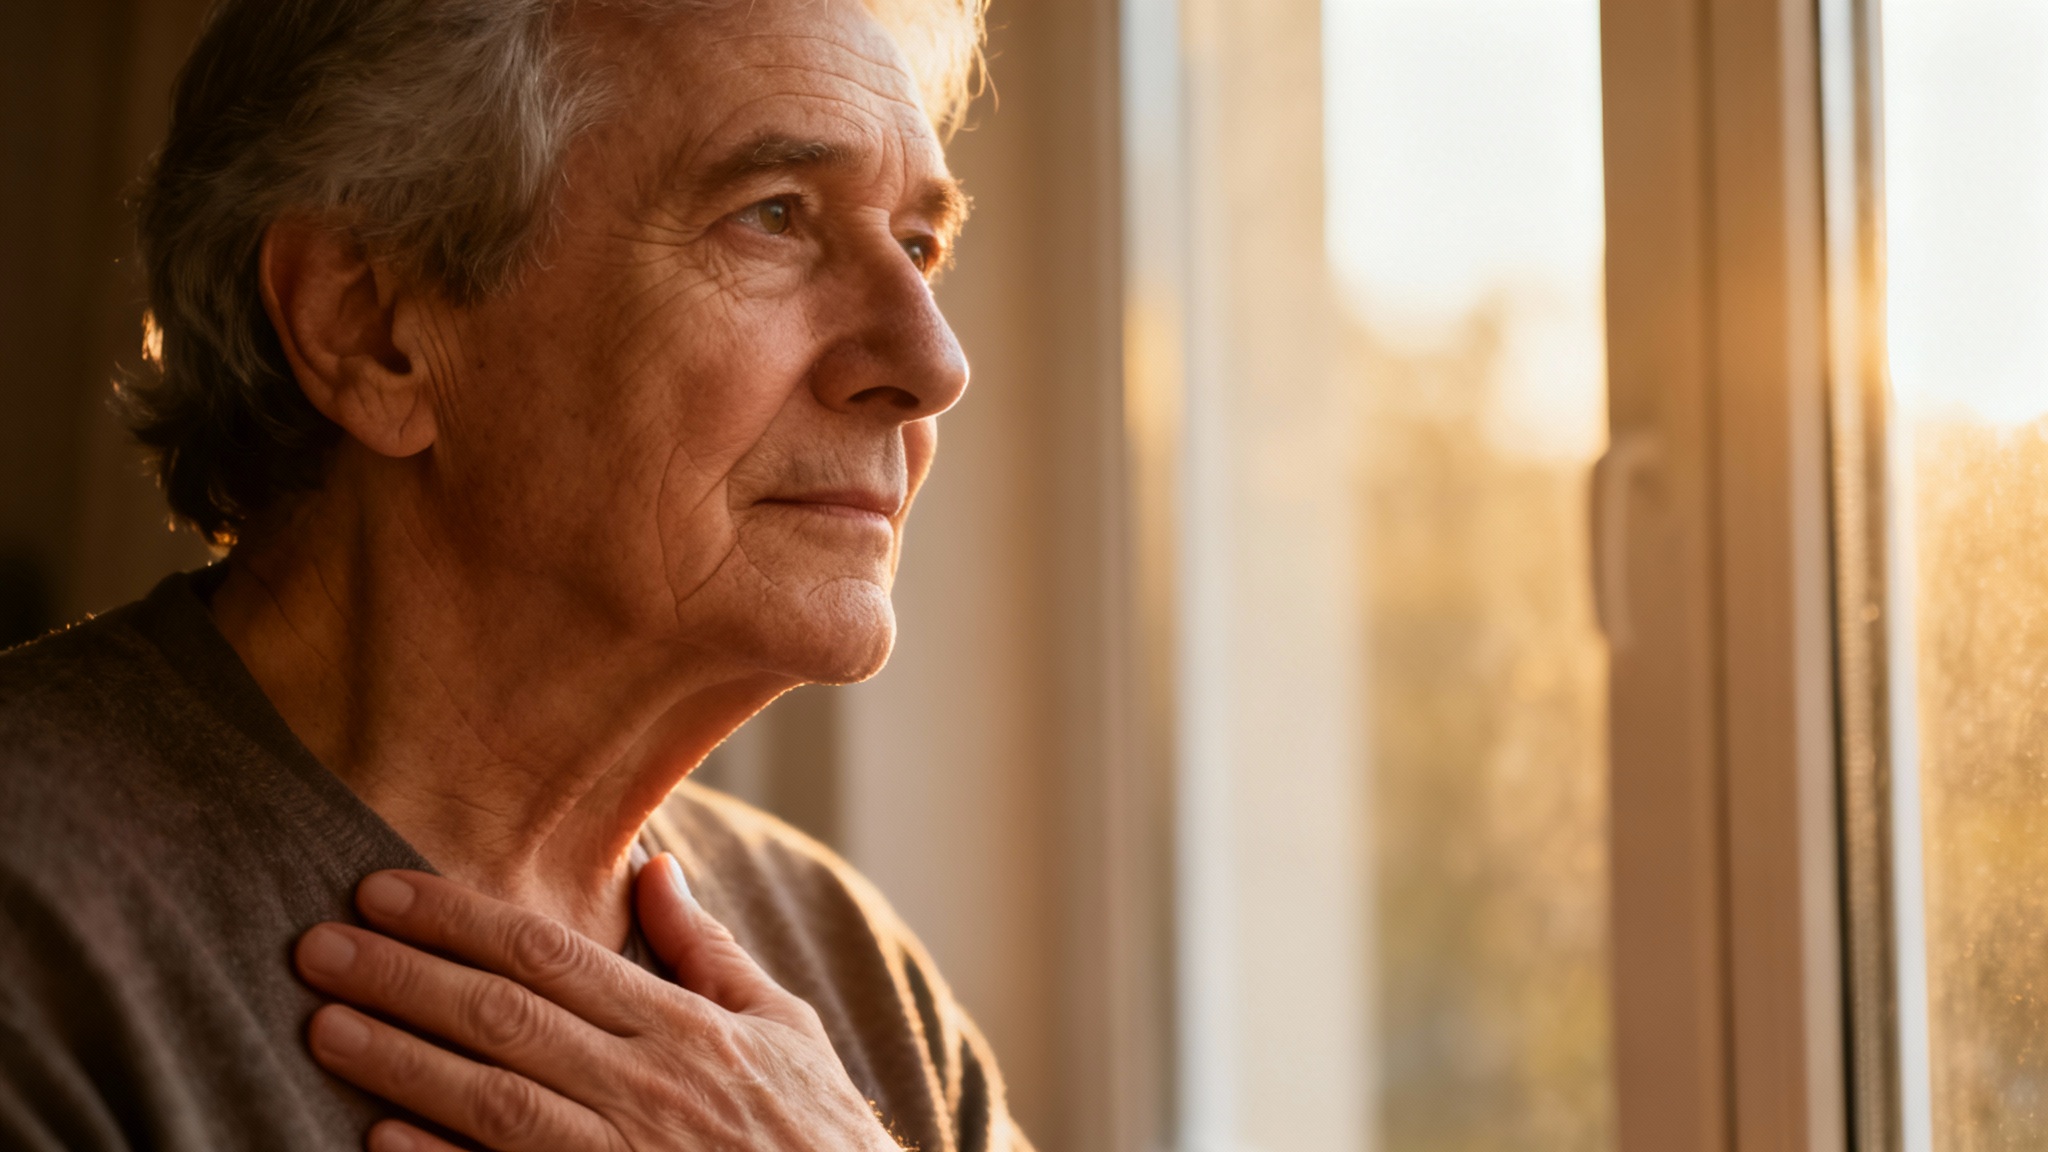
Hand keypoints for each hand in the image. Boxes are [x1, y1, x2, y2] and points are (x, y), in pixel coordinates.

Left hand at [292, 856, 902, 1151]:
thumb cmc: (816, 1133)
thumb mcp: (784, 1027)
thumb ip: (706, 951)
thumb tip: (653, 865)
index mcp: (683, 1028)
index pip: (552, 955)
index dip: (461, 919)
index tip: (384, 888)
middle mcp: (647, 1088)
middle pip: (506, 1018)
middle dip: (406, 977)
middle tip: (318, 945)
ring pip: (495, 1100)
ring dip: (401, 1061)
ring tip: (324, 1024)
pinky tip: (379, 1137)